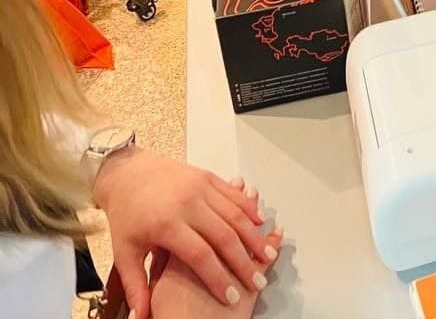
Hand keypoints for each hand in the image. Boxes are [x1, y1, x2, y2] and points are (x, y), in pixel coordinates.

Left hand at [93, 148, 276, 317]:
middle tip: (257, 282)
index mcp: (166, 224)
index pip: (200, 256)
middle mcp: (187, 203)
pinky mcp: (206, 176)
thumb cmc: (126, 213)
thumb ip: (136, 287)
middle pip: (224, 236)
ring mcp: (199, 186)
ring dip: (254, 236)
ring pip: (234, 214)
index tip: (231, 297)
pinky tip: (261, 224)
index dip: (218, 278)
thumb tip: (142, 318)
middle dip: (244, 262)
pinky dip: (249, 209)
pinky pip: (233, 194)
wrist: (127, 172)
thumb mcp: (124, 252)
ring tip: (268, 256)